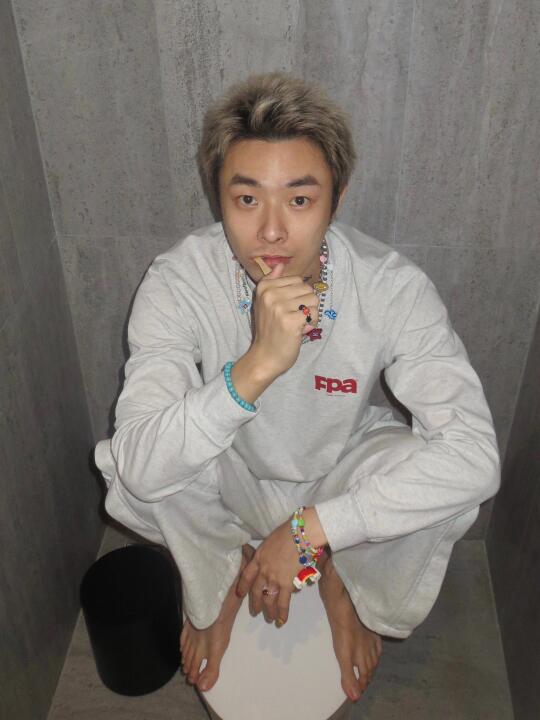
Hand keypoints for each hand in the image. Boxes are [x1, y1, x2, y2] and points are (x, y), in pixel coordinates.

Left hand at [235, 519, 299, 626]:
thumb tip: (270, 556)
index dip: (242, 586)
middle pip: (256, 591)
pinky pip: (283, 602)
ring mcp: (274, 579)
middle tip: (255, 612)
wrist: (298, 535)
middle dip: (255, 603)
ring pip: (269, 599)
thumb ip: (267, 552)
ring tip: (270, 619)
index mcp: (258, 558)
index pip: (246, 576)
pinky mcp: (286, 584)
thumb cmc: (286, 533)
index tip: (240, 594)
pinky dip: (283, 613)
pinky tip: (282, 620)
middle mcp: (263, 571)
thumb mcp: (270, 540)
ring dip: (269, 611)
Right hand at [250, 263, 319, 377]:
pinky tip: (301, 330)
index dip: (298, 295)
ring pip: (313, 300)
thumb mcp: (264, 303)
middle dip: (306, 304)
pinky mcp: (291, 321)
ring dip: (309, 314)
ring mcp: (280, 307)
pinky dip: (311, 323)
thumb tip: (280, 264)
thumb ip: (272, 282)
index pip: (297, 280)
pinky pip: (314, 313)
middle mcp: (270, 294)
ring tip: (297, 324)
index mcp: (265, 287)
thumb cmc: (268, 330)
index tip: (287, 309)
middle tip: (293, 318)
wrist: (265, 357)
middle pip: (307, 288)